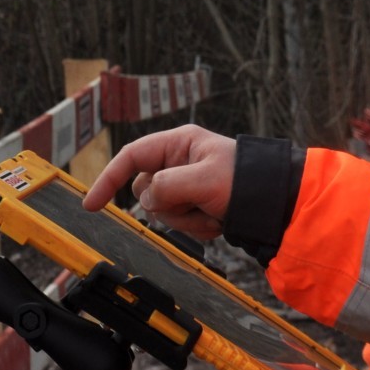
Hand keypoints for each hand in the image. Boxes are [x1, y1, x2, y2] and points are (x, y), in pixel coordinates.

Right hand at [81, 125, 236, 241]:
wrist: (277, 203)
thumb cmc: (246, 180)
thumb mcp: (204, 179)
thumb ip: (167, 186)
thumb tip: (145, 198)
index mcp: (179, 143)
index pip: (131, 157)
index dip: (109, 179)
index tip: (92, 205)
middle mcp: (179, 161)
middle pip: (147, 191)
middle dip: (170, 206)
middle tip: (199, 203)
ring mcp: (187, 184)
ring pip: (163, 211)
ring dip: (187, 219)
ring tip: (213, 211)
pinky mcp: (196, 204)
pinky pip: (181, 222)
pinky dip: (199, 226)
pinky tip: (218, 219)